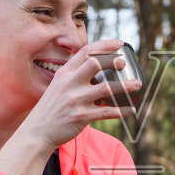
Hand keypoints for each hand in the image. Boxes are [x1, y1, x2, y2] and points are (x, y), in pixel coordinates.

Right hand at [18, 39, 141, 151]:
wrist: (37, 131)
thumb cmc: (52, 107)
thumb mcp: (59, 85)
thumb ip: (75, 75)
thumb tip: (97, 67)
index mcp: (65, 73)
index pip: (86, 51)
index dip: (105, 45)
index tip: (119, 43)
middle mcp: (70, 84)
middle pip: (95, 64)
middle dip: (113, 61)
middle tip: (124, 63)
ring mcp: (75, 100)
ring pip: (106, 88)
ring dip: (125, 86)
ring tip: (137, 84)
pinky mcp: (81, 117)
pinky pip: (106, 112)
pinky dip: (121, 110)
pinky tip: (131, 109)